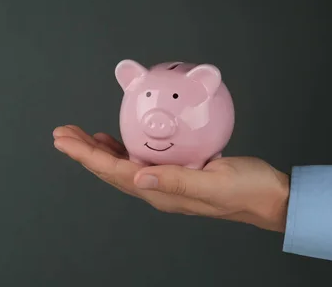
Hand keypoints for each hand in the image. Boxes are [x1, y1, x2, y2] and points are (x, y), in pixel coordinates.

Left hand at [53, 125, 289, 231]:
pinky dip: (122, 148)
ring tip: (80, 136)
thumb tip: (137, 178)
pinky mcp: (176, 173)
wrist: (269, 198)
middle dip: (84, 152)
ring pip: (121, 165)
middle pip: (111, 170)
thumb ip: (176, 181)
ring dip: (99, 150)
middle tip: (62, 133)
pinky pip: (140, 160)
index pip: (115, 173)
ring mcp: (166, 182)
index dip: (87, 156)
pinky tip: (115, 140)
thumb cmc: (246, 190)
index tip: (65, 141)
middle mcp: (158, 190)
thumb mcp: (213, 182)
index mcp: (162, 193)